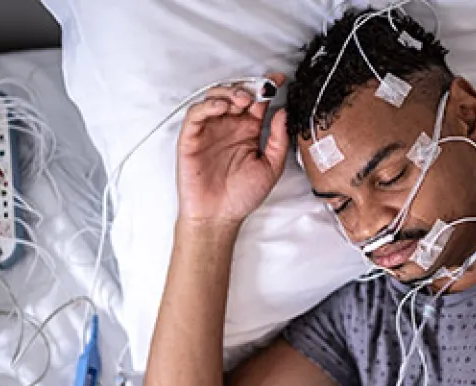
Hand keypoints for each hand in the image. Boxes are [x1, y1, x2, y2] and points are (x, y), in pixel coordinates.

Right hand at [176, 73, 289, 224]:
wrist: (218, 217)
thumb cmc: (242, 196)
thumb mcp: (271, 167)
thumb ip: (279, 140)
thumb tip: (283, 113)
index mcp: (248, 131)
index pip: (258, 101)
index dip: (267, 86)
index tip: (279, 79)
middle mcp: (229, 127)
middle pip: (236, 93)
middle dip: (248, 86)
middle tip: (259, 90)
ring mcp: (210, 130)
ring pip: (215, 97)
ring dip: (229, 92)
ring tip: (242, 100)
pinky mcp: (192, 137)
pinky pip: (197, 114)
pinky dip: (208, 105)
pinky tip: (222, 108)